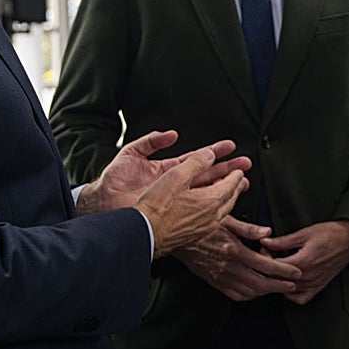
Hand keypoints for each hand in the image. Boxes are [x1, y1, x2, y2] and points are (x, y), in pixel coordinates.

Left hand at [76, 130, 249, 214]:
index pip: (197, 160)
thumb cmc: (115, 180)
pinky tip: (224, 204)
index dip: (214, 153)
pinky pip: (196, 210)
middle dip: (227, 169)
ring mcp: (175, 200)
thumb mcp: (132, 152)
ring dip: (224, 186)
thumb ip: (151, 141)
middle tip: (246, 163)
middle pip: (207, 176)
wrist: (103, 203)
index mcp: (168, 171)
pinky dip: (211, 206)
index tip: (231, 147)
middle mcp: (175, 186)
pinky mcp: (172, 213)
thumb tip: (172, 135)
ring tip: (243, 181)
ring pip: (206, 192)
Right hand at [133, 148, 249, 257]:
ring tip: (227, 193)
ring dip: (227, 199)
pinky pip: (213, 220)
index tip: (239, 169)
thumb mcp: (176, 176)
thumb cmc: (157, 208)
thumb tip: (210, 154)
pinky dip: (215, 210)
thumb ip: (196, 162)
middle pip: (230, 198)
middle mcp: (211, 216)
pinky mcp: (194, 235)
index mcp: (211, 200)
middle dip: (236, 187)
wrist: (144, 233)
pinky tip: (209, 210)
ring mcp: (204, 228)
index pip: (231, 184)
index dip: (236, 174)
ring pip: (223, 210)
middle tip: (240, 180)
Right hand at [175, 216, 302, 300]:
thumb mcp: (225, 218)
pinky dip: (248, 295)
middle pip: (260, 284)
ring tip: (276, 287)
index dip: (283, 271)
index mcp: (234, 251)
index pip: (266, 266)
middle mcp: (228, 267)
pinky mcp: (213, 281)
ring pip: (249, 292)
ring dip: (265, 292)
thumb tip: (268, 232)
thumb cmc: (199, 223)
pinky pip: (234, 294)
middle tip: (292, 285)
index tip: (295, 273)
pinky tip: (254, 291)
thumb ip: (248, 228)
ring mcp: (220, 277)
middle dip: (279, 286)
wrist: (173, 235)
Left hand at [259, 221, 348, 304]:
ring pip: (286, 290)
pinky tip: (288, 282)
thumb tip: (266, 241)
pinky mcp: (318, 287)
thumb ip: (283, 241)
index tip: (265, 248)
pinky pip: (300, 298)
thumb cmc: (331, 234)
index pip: (273, 267)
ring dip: (278, 280)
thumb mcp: (304, 234)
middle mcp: (307, 277)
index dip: (264, 257)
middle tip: (268, 256)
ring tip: (277, 268)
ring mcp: (313, 284)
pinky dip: (291, 293)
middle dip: (269, 268)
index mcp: (302, 263)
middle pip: (277, 280)